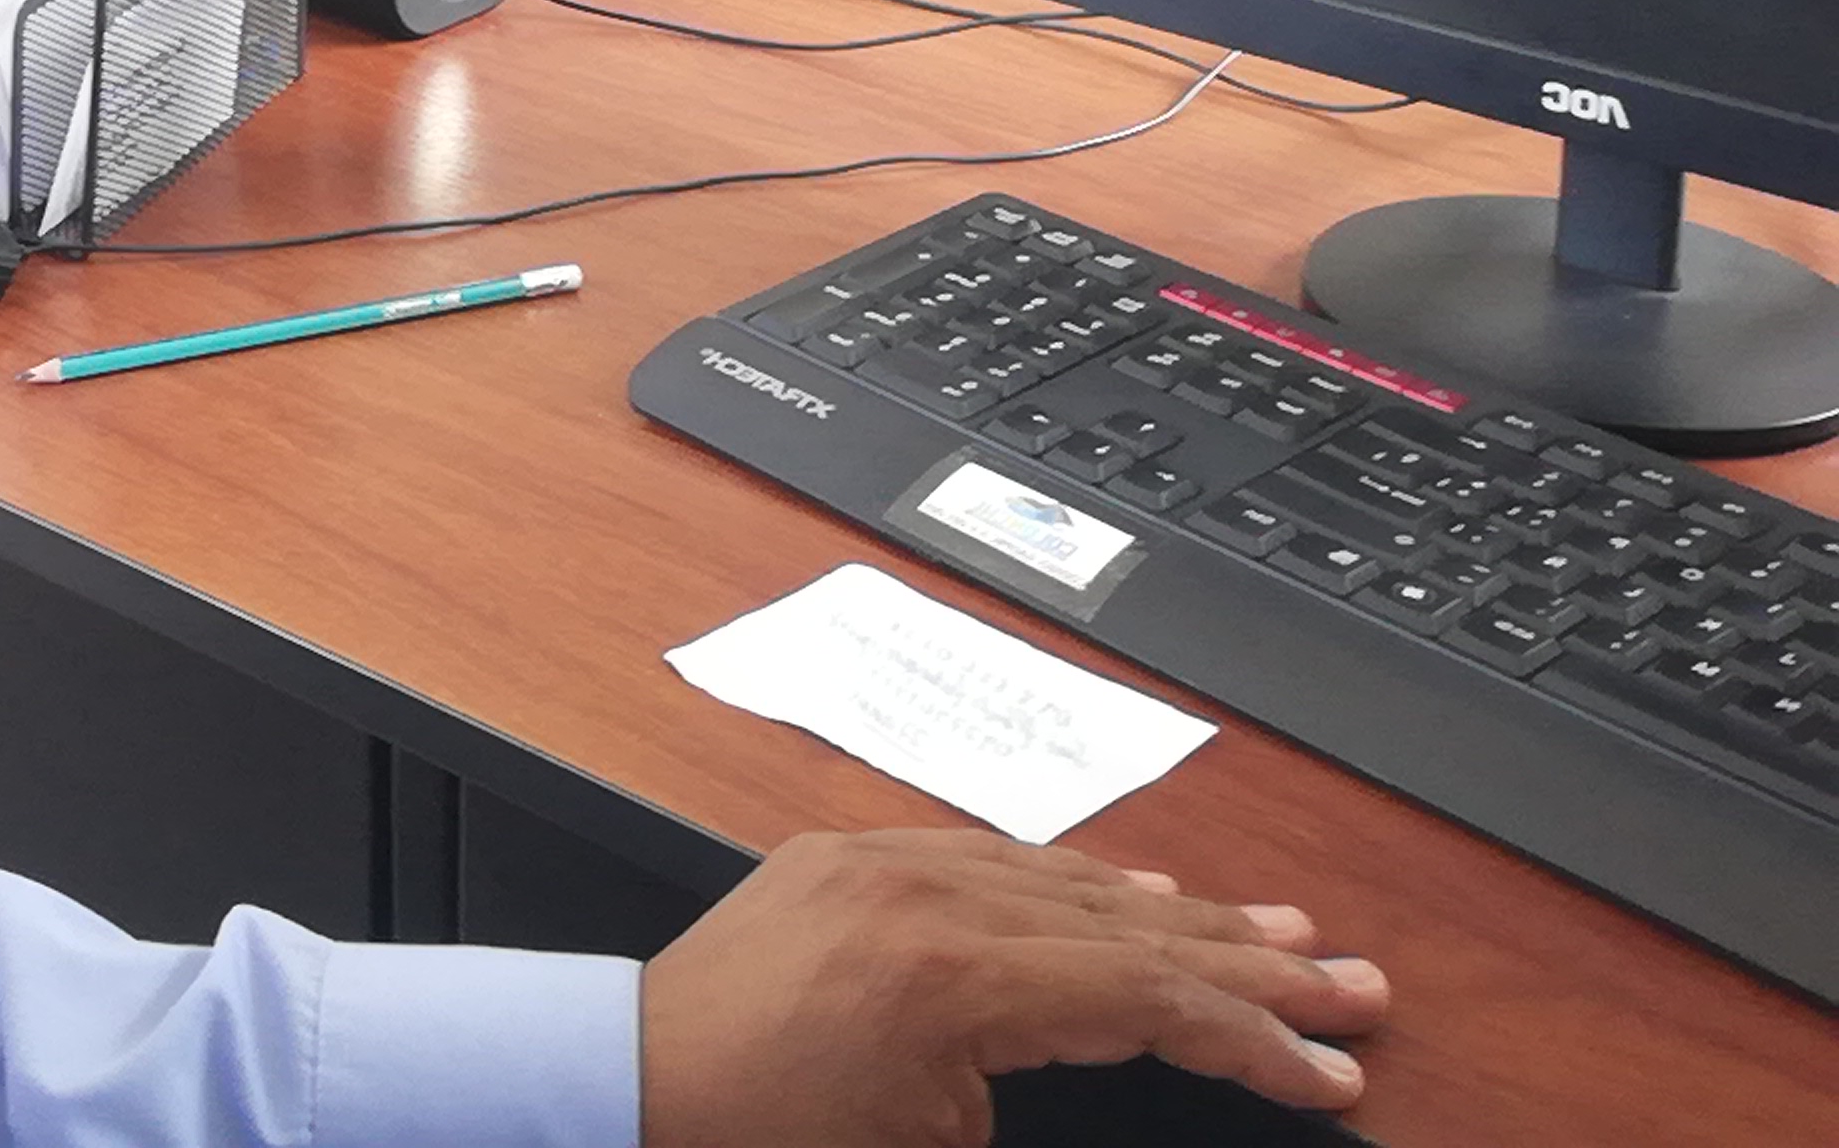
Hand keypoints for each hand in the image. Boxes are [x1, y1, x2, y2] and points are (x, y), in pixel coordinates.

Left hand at [640, 831, 1388, 1147]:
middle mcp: (919, 894)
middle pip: (1128, 922)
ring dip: (1180, 910)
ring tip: (1279, 937)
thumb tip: (1141, 1063)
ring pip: (1068, 879)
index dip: (1253, 1042)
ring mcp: (877, 863)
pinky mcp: (844, 858)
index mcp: (949, 977)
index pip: (1147, 998)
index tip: (1332, 1074)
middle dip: (1250, 963)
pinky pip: (991, 856)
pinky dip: (1080, 881)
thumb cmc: (767, 1143)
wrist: (622, 1091)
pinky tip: (1141, 892)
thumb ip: (1049, 1094)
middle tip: (1353, 984)